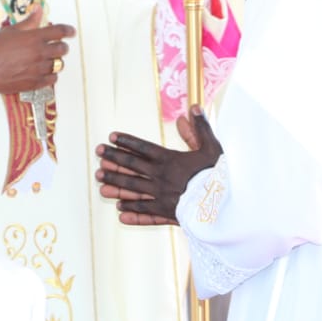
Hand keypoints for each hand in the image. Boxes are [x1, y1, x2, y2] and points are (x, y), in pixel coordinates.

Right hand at [0, 5, 75, 94]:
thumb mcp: (11, 31)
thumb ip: (28, 21)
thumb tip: (38, 9)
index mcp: (34, 38)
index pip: (59, 32)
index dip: (68, 30)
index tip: (71, 31)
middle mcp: (39, 53)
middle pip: (62, 49)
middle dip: (62, 46)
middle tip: (58, 46)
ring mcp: (38, 69)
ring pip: (58, 65)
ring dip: (56, 61)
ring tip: (48, 60)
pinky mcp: (34, 83)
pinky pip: (52, 80)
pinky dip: (51, 76)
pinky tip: (45, 73)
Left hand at [95, 105, 221, 225]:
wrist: (223, 205)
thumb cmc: (218, 175)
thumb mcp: (212, 148)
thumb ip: (200, 128)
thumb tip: (193, 108)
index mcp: (170, 160)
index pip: (143, 148)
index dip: (126, 142)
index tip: (111, 137)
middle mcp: (160, 177)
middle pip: (132, 167)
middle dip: (113, 160)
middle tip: (98, 155)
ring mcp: (161, 196)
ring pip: (133, 189)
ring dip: (115, 185)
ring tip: (99, 183)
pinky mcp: (166, 213)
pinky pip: (145, 212)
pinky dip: (132, 211)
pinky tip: (119, 210)